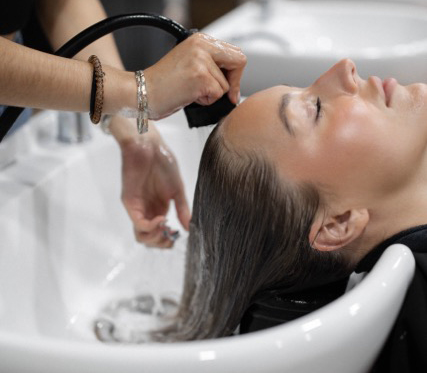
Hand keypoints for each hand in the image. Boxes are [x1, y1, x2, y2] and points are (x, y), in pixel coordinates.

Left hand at [111, 117, 190, 247]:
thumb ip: (182, 209)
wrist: (149, 146)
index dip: (167, 240)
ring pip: (141, 235)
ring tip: (165, 228)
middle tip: (171, 236)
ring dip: (155, 238)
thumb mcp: (177, 189)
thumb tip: (189, 229)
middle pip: (148, 239)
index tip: (177, 235)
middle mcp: (147, 211)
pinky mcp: (129, 202)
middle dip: (161, 243)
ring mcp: (137, 208)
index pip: (159, 234)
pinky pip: (138, 222)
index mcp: (159, 208)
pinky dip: (151, 226)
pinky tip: (162, 219)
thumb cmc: (163, 163)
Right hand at [144, 32, 246, 119]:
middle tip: (227, 95)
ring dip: (212, 94)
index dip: (235, 73)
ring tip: (192, 91)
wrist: (142, 92)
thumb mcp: (190, 64)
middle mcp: (201, 46)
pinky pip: (218, 94)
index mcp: (200, 40)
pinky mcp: (200, 77)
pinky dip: (206, 101)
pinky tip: (190, 96)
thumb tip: (234, 83)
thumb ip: (210, 65)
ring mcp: (201, 61)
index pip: (235, 53)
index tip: (230, 86)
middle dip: (234, 82)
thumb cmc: (163, 83)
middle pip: (238, 62)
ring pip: (226, 85)